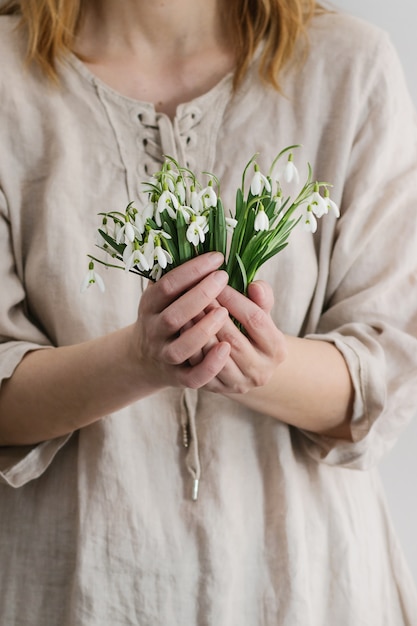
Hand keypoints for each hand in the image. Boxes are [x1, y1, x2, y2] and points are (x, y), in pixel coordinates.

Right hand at [132, 252, 231, 390]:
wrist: (146, 358)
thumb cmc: (167, 317)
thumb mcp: (167, 295)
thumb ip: (186, 278)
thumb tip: (211, 252)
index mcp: (150, 305)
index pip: (168, 285)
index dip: (192, 271)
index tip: (217, 258)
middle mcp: (154, 331)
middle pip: (174, 316)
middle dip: (200, 295)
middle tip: (223, 278)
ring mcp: (164, 356)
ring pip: (182, 348)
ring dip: (203, 330)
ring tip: (224, 312)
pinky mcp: (177, 378)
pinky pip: (193, 376)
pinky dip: (210, 365)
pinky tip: (226, 349)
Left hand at [196, 280, 287, 394]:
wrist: (246, 367)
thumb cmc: (252, 332)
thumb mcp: (262, 314)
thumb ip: (262, 298)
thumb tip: (255, 286)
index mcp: (277, 349)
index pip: (255, 319)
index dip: (235, 299)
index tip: (218, 280)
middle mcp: (261, 371)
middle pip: (233, 338)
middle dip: (212, 312)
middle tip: (195, 290)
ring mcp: (238, 383)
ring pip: (214, 355)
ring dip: (197, 328)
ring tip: (185, 306)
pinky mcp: (217, 390)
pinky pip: (199, 368)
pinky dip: (189, 345)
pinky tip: (181, 326)